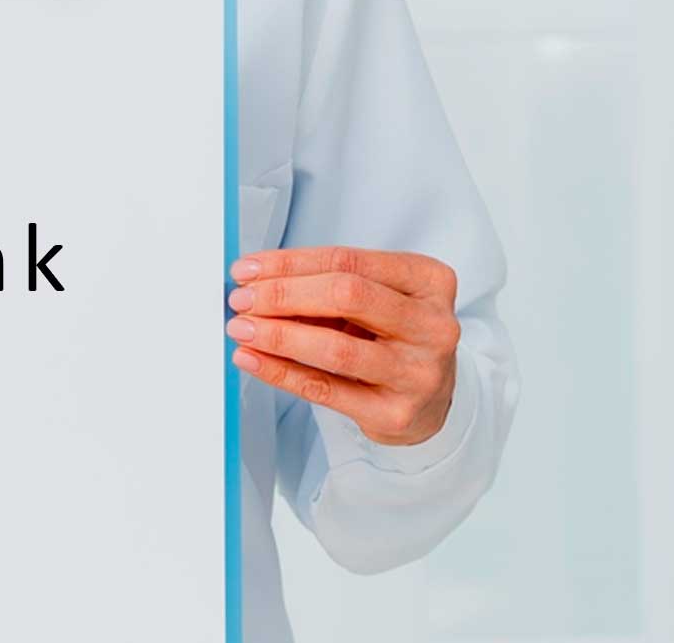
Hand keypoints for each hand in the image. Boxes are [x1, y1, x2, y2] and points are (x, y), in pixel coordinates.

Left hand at [226, 247, 460, 446]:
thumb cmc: (394, 337)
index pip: (348, 260)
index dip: (291, 262)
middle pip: (346, 296)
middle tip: (242, 299)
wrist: (430, 402)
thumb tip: (256, 281)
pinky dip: (281, 372)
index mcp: (429, 281)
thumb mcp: (376, 300)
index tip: (248, 270)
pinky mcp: (396, 413)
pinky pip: (325, 390)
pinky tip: (253, 359)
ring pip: (335, 348)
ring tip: (241, 328)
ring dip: (278, 335)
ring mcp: (418, 372)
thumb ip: (327, 286)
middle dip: (283, 294)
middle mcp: (432, 325)